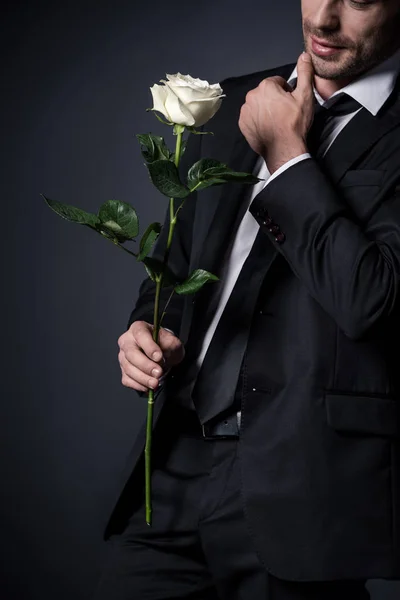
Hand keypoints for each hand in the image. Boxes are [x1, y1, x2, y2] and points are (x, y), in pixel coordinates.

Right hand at [118, 321, 184, 392]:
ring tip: (155, 383)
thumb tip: (161, 354)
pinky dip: (138, 385)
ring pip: (128, 368)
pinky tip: (148, 386)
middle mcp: (127, 341)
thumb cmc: (164, 344)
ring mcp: (123, 356)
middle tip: (158, 373)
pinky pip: (127, 379)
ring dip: (143, 378)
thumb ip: (169, 344)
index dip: (149, 347)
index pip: (141, 335)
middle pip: (131, 353)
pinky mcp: (123, 370)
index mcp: (138, 328)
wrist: (162, 353)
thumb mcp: (172, 340)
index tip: (159, 357)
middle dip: (145, 365)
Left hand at [238, 53, 314, 173]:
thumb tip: (304, 57)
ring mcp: (245, 111)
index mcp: (266, 86)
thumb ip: (305, 73)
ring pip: (258, 105)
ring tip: (277, 121)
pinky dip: (258, 120)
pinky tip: (268, 127)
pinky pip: (251, 117)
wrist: (284, 149)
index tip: (291, 101)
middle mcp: (252, 96)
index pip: (277, 82)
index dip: (286, 91)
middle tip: (285, 112)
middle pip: (266, 93)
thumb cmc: (294, 124)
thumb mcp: (305, 95)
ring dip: (266, 109)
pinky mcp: (243, 124)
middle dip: (275, 100)